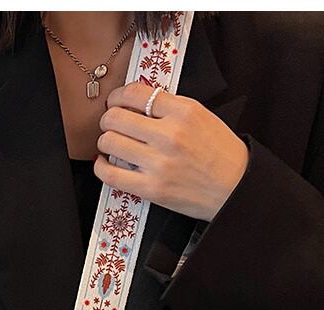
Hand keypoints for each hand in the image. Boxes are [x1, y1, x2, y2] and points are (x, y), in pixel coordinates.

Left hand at [94, 81, 248, 221]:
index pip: (136, 93)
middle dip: (108, 118)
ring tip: (111, 143)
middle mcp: (169, 135)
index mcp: (183, 112)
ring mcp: (158, 163)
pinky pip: (110, 174)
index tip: (115, 101)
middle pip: (116, 117)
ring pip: (109, 142)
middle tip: (111, 123)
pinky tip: (105, 162)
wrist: (234, 187)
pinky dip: (101, 166)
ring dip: (105, 141)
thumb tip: (136, 101)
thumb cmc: (218, 152)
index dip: (118, 96)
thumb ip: (170, 108)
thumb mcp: (201, 117)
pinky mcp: (151, 188)